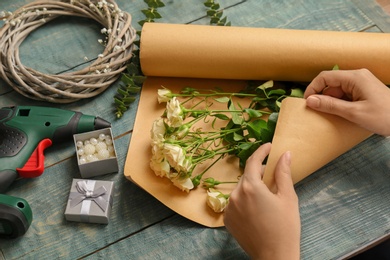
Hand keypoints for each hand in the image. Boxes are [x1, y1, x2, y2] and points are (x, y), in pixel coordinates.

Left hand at [224, 143, 299, 259]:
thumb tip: (285, 154)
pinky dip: (245, 199)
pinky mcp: (227, 219)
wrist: (274, 255)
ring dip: (251, 187)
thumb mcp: (287, 198)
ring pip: (240, 189)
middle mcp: (235, 195)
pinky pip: (235, 202)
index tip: (269, 146)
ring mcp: (229, 208)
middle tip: (272, 174)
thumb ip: (283, 173)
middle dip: (259, 172)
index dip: (261, 151)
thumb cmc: (285, 227)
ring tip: (266, 194)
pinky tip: (257, 208)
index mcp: (250, 187)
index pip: (253, 161)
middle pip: (247, 176)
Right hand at [304, 69, 389, 135]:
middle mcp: (357, 77)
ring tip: (329, 115)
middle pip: (331, 83)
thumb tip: (310, 101)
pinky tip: (340, 114)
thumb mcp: (353, 113)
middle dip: (321, 96)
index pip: (325, 77)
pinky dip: (339, 103)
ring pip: (337, 90)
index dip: (313, 88)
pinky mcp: (364, 91)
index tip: (307, 103)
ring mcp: (361, 83)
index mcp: (355, 77)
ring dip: (331, 101)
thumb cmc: (384, 116)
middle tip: (316, 112)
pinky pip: (345, 94)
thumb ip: (330, 105)